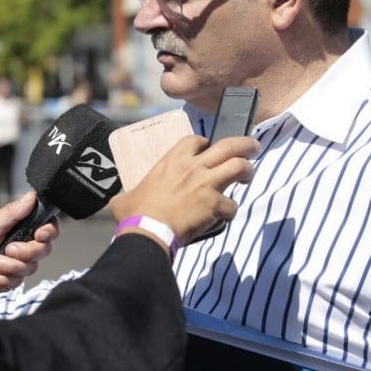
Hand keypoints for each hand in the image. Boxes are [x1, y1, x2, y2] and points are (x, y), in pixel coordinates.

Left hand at [0, 192, 59, 292]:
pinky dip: (0, 279)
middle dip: (25, 252)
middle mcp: (22, 244)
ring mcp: (17, 263)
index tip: (39, 234)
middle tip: (8, 249)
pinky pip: (17, 282)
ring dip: (8, 267)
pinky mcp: (10, 279)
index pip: (48, 228)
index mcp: (21, 227)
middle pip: (43, 250)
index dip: (49, 232)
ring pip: (30, 268)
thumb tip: (33, 196)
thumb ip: (14, 212)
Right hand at [108, 135, 259, 245]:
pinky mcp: (214, 203)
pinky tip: (223, 217)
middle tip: (253, 147)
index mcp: (172, 161)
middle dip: (245, 144)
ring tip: (247, 177)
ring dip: (247, 171)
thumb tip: (117, 203)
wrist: (147, 231)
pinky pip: (232, 205)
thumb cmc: (135, 215)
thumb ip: (127, 195)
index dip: (208, 142)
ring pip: (239, 167)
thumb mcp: (126, 197)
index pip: (196, 140)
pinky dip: (230, 212)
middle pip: (229, 145)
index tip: (211, 148)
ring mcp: (206, 183)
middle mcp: (192, 167)